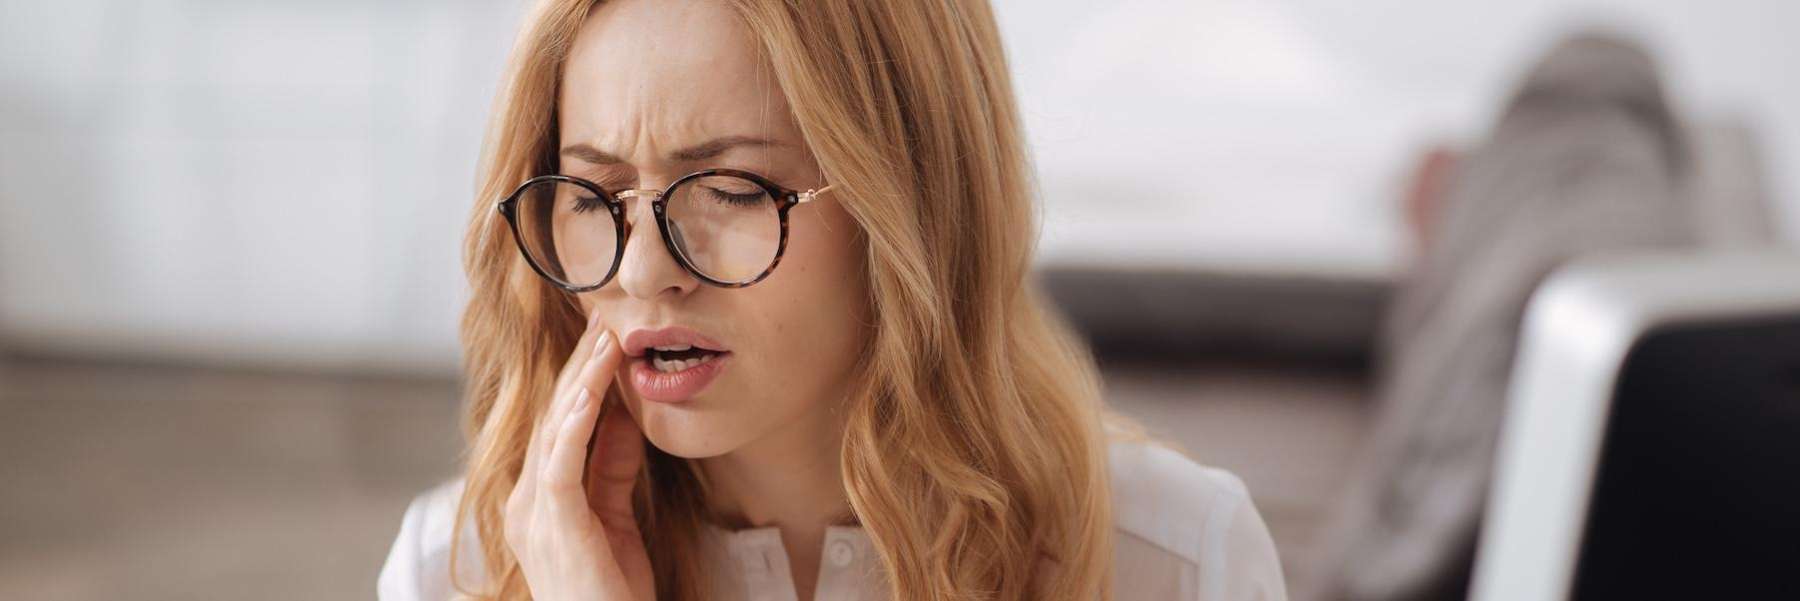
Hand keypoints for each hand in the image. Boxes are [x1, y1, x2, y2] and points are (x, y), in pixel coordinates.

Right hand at [504, 309, 652, 599]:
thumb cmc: (611, 592)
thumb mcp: (616, 517)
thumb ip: (613, 468)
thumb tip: (621, 416)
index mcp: (537, 499)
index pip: (557, 425)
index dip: (580, 382)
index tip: (604, 342)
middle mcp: (525, 500)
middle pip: (553, 418)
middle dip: (579, 369)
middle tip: (605, 324)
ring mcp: (533, 512)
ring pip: (556, 430)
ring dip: (582, 382)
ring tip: (605, 341)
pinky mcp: (554, 522)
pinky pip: (561, 460)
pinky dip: (577, 421)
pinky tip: (594, 390)